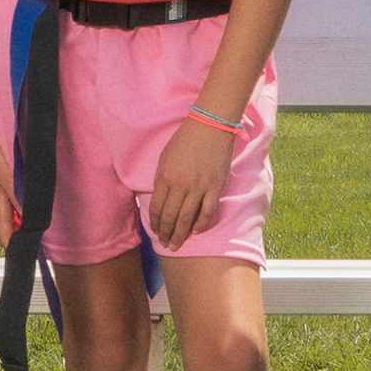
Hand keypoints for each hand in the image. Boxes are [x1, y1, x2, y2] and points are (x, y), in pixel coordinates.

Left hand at [142, 108, 236, 249]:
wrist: (210, 126)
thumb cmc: (185, 140)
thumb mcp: (165, 157)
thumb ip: (161, 179)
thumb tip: (160, 199)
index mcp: (165, 177)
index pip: (156, 208)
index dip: (155, 223)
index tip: (155, 232)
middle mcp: (180, 185)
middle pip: (170, 217)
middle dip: (166, 234)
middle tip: (165, 244)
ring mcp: (199, 187)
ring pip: (187, 219)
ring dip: (180, 234)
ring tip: (176, 245)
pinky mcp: (215, 187)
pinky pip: (207, 212)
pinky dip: (201, 224)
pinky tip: (196, 232)